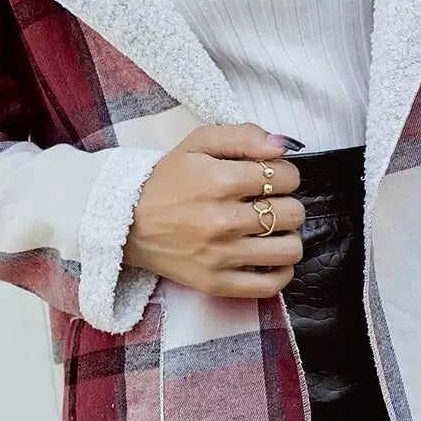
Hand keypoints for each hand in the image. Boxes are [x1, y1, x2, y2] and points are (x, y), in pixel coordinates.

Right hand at [122, 123, 304, 297]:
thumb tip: (282, 146)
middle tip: (269, 203)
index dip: (286, 174)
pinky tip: (270, 257)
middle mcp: (223, 221)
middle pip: (293, 213)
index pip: (287, 177)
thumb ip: (243, 135)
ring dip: (287, 236)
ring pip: (289, 249)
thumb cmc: (167, 180)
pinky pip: (270, 285)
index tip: (271, 178)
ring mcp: (221, 256)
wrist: (127, 223)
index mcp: (220, 181)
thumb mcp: (198, 143)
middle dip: (287, 203)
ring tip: (271, 230)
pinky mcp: (216, 283)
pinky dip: (281, 272)